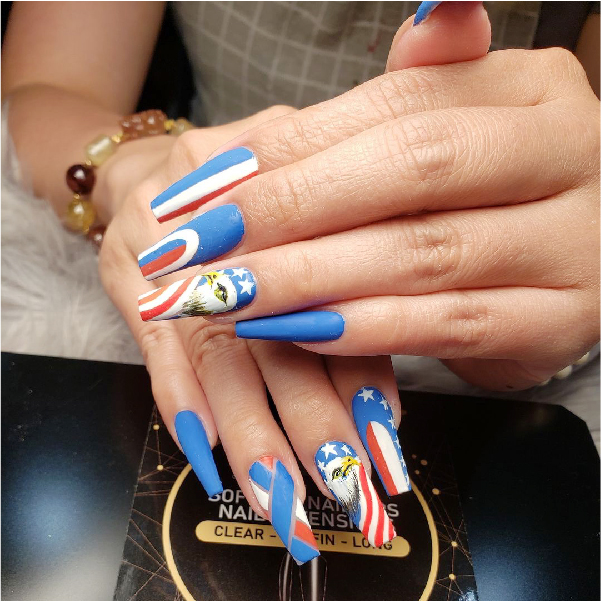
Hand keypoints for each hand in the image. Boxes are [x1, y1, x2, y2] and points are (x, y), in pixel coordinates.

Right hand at [97, 107, 405, 559]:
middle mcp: (229, 237)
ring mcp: (174, 261)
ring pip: (218, 357)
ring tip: (281, 498)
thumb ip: (343, 242)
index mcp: (283, 207)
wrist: (152, 165)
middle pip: (274, 336)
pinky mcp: (131, 285)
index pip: (330, 295)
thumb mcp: (295, 181)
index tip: (385, 430)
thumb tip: (388, 321)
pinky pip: (155, 351)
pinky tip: (206, 453)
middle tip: (347, 485)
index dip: (358, 366)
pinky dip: (180, 403)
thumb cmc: (241, 182)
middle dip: (310, 420)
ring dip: (250, 433)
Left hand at [138, 18, 598, 390]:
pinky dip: (363, 328)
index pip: (393, 109)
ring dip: (309, 276)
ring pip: (421, 255)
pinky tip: (295, 328)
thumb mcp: (456, 124)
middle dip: (289, 208)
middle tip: (198, 243)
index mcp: (530, 91)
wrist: (574, 255)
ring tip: (227, 291)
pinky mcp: (554, 321)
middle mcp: (565, 155)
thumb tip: (405, 27)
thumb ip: (409, 94)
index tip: (204, 186)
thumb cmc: (489, 188)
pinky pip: (449, 325)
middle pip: (410, 171)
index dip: (290, 148)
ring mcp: (571, 245)